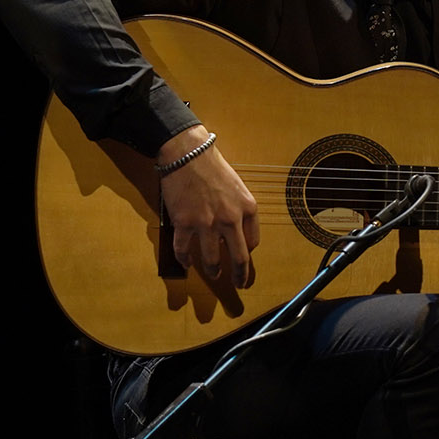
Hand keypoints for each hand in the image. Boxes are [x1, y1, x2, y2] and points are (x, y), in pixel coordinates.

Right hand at [158, 126, 259, 287]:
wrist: (188, 154)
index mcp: (248, 208)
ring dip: (213, 270)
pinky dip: (185, 259)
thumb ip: (239, 209)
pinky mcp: (185, 224)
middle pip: (240, 257)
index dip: (248, 252)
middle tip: (239, 284)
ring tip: (213, 274)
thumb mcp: (237, 187)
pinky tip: (186, 263)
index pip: (253, 241)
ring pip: (212, 259)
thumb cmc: (213, 167)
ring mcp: (207, 223)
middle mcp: (231, 219)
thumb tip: (235, 230)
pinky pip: (184, 250)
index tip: (245, 258)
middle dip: (240, 275)